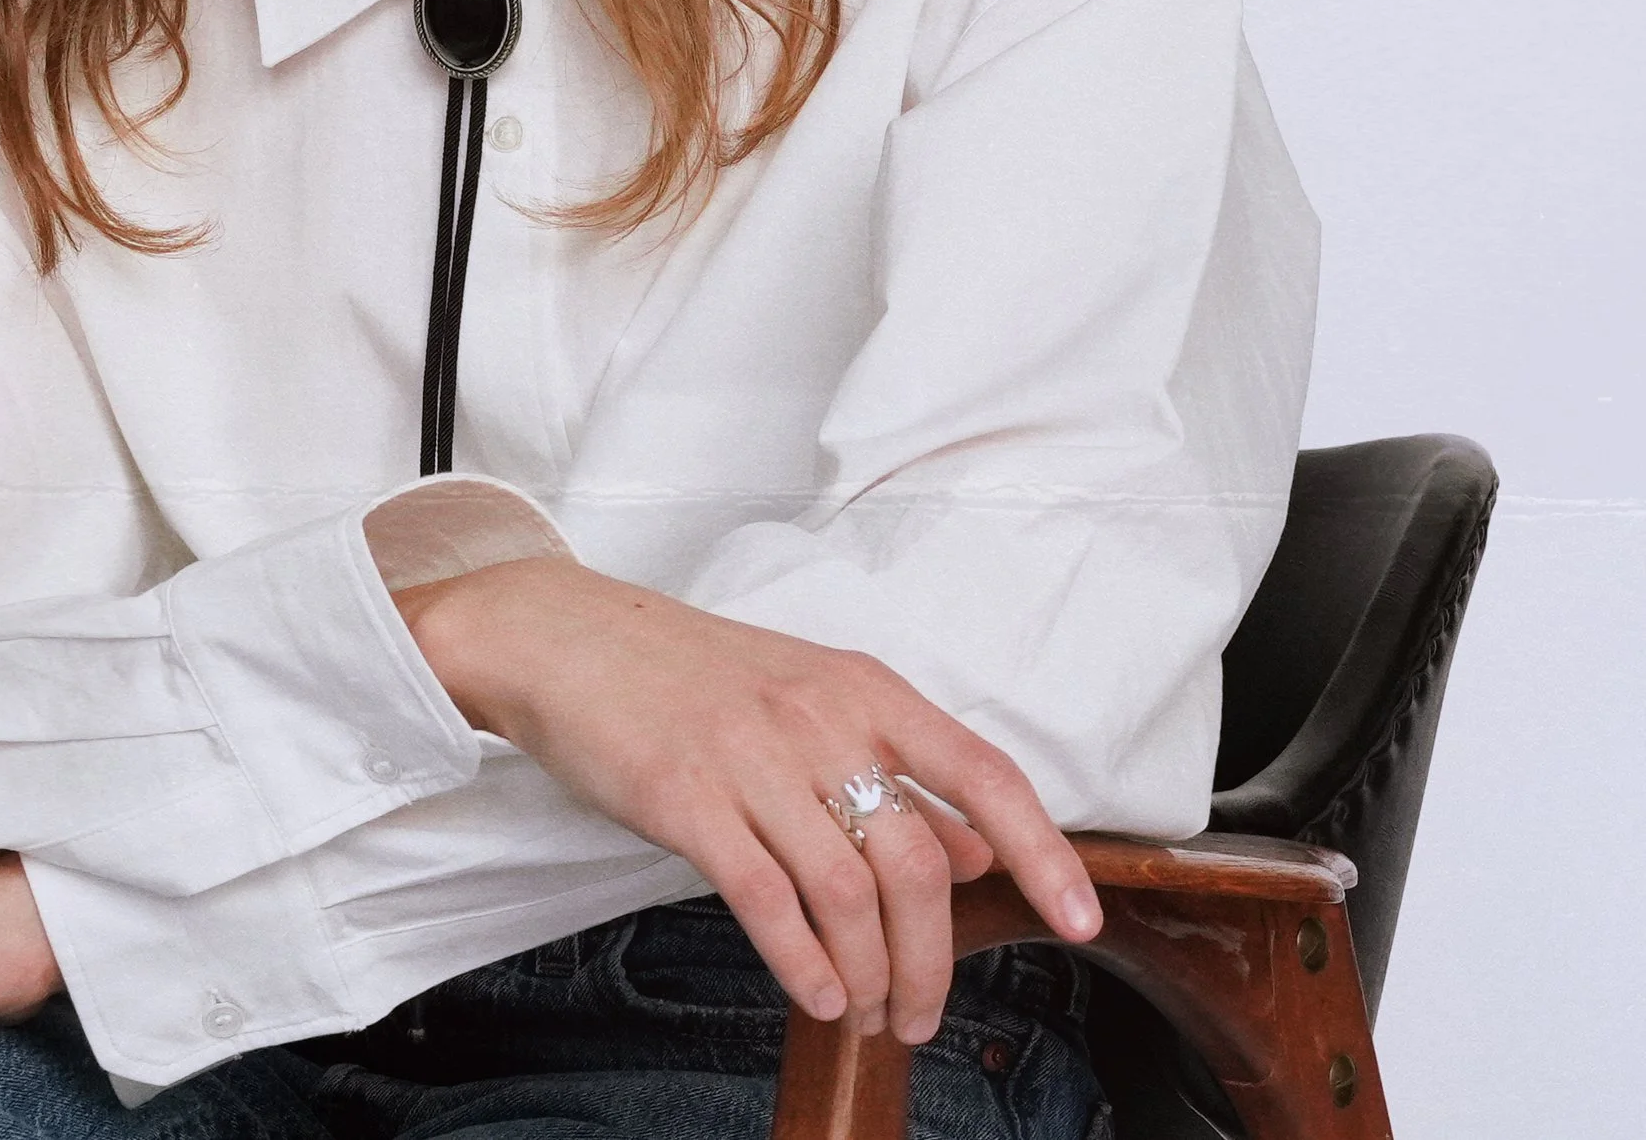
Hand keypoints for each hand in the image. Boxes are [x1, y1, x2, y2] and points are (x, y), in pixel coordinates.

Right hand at [394, 559, 1099, 1048]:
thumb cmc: (691, 675)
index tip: (1082, 919)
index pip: (982, 773)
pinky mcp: (684, 796)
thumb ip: (895, 767)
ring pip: (848, 893)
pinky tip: (814, 993)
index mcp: (862, 687)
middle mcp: (818, 715)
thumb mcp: (808, 697)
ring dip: (869, 976)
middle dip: (933, 960)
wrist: (569, 639)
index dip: (1044, 851)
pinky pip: (766, 899)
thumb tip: (980, 851)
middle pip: (917, 862)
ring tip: (866, 1011)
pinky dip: (803, 964)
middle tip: (922, 1012)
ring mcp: (750, 755)